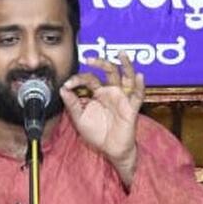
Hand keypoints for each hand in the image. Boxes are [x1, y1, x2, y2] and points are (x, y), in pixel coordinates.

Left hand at [59, 51, 144, 185]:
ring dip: (125, 64)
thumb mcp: (79, 118)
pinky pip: (138, 95)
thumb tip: (62, 89)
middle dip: (100, 62)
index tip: (67, 85)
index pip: (89, 78)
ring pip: (126, 77)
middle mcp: (111, 92)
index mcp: (98, 93)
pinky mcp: (131, 108)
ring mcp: (122, 98)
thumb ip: (71, 103)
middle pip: (108, 71)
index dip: (77, 79)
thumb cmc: (97, 133)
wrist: (110, 149)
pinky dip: (139, 85)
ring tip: (122, 54)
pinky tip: (139, 76)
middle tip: (89, 59)